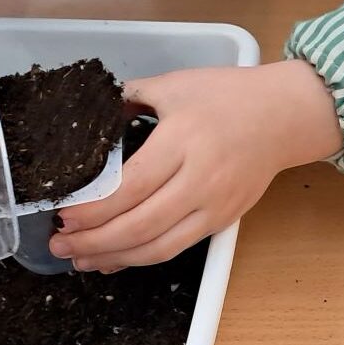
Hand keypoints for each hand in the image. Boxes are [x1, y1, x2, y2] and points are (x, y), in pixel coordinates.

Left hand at [49, 60, 342, 270]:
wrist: (284, 117)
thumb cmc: (228, 96)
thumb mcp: (175, 85)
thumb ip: (129, 98)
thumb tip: (90, 117)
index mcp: (183, 141)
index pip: (130, 186)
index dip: (93, 208)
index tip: (63, 214)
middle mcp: (199, 179)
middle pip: (138, 224)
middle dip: (93, 240)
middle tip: (59, 244)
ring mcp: (213, 206)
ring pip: (157, 247)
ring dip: (114, 258)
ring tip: (80, 259)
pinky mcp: (221, 222)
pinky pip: (175, 249)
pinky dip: (141, 258)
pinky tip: (116, 259)